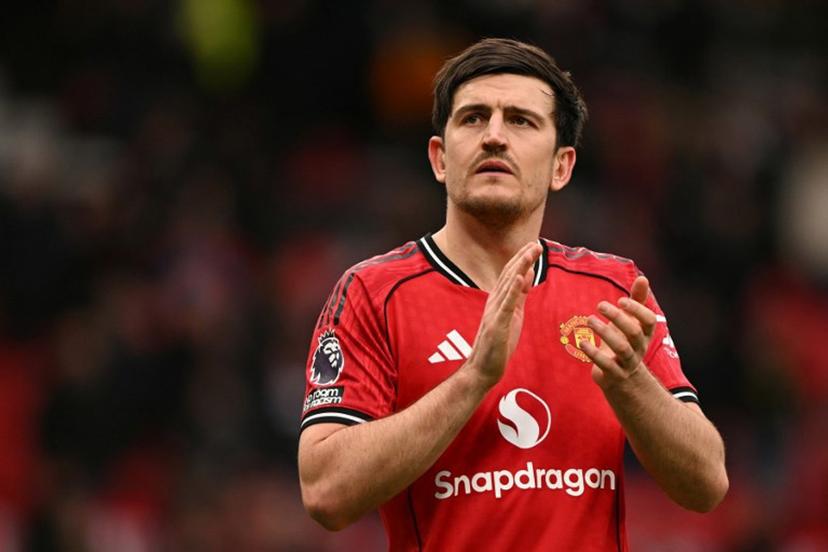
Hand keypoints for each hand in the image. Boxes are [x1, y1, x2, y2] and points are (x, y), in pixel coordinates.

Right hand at [465, 242, 541, 387]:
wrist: (482, 370)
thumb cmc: (497, 346)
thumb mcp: (512, 316)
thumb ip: (518, 296)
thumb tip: (526, 275)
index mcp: (498, 301)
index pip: (510, 274)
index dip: (522, 259)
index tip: (534, 246)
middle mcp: (494, 303)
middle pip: (508, 274)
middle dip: (523, 258)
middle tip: (536, 243)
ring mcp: (494, 313)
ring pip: (507, 285)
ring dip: (520, 267)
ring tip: (531, 252)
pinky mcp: (497, 325)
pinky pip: (506, 305)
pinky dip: (513, 289)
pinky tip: (519, 277)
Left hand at [580, 276, 656, 388]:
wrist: (623, 379)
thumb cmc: (625, 342)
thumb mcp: (631, 322)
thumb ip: (637, 301)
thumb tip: (643, 277)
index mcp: (645, 334)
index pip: (649, 320)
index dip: (637, 310)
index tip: (621, 300)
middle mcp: (639, 348)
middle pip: (634, 332)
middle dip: (618, 317)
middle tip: (600, 305)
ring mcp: (627, 362)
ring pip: (621, 348)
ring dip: (604, 332)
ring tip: (589, 319)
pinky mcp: (613, 374)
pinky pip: (606, 365)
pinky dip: (593, 353)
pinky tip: (582, 342)